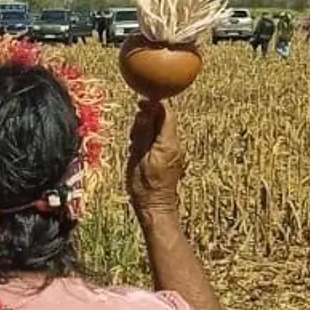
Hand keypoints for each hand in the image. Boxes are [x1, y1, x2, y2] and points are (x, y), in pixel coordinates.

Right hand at [126, 100, 185, 218]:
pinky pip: (159, 141)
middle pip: (163, 121)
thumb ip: (143, 132)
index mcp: (169, 143)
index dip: (154, 104)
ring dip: (146, 132)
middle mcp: (176, 145)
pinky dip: (148, 141)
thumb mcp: (138, 155)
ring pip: (160, 131)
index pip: (166, 114)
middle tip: (133, 132)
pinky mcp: (170, 158)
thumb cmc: (144, 185)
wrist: (155, 207)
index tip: (139, 102)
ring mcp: (175, 152)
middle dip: (147, 120)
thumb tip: (146, 110)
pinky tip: (138, 153)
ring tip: (134, 146)